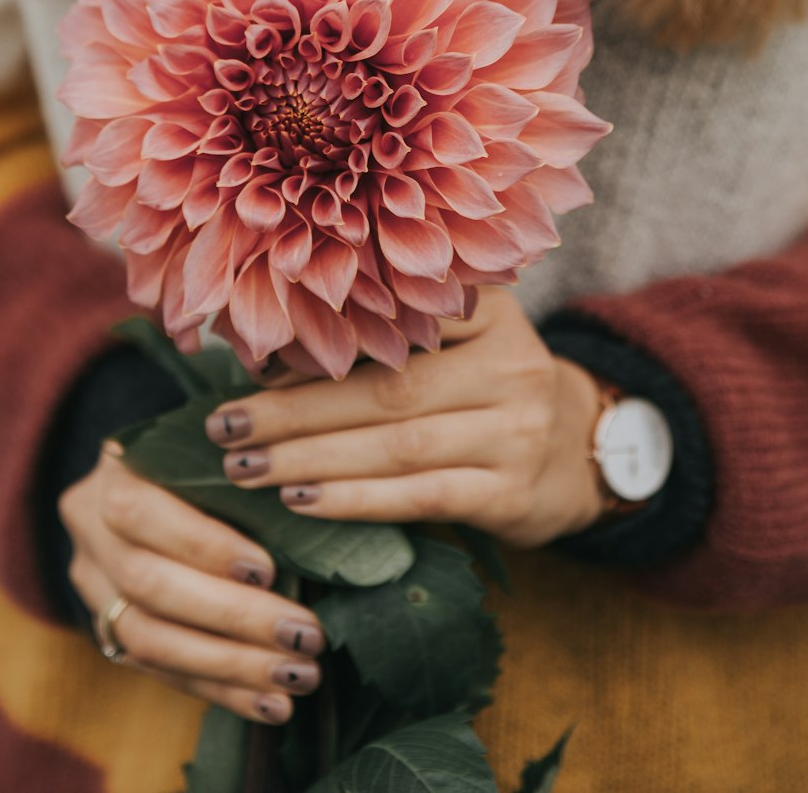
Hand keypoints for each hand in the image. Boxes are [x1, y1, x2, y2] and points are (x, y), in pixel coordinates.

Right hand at [60, 442, 324, 723]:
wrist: (149, 481)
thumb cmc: (204, 455)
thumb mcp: (209, 444)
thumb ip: (236, 467)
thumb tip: (301, 503)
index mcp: (112, 474)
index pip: (140, 513)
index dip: (201, 545)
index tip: (268, 571)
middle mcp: (90, 533)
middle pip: (148, 586)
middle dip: (232, 618)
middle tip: (304, 636)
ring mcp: (93, 588)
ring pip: (148, 640)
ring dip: (230, 666)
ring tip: (295, 678)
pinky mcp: (109, 634)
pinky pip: (160, 673)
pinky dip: (220, 691)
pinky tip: (270, 704)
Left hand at [205, 287, 604, 548]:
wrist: (583, 447)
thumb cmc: (485, 383)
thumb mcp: (456, 338)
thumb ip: (384, 336)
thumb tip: (266, 358)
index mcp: (487, 306)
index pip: (391, 319)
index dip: (317, 341)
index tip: (249, 362)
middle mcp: (509, 361)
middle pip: (386, 387)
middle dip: (294, 410)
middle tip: (224, 424)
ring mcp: (517, 428)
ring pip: (398, 444)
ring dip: (311, 458)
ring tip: (245, 466)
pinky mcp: (513, 491)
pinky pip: (422, 495)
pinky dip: (355, 499)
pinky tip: (302, 501)